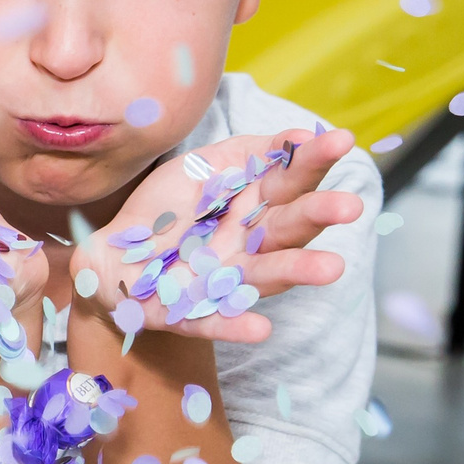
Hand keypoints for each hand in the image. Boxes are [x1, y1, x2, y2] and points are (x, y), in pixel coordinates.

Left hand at [73, 128, 364, 343]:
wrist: (113, 251)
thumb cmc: (168, 208)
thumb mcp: (204, 166)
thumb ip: (251, 152)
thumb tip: (299, 134)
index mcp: (257, 205)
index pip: (292, 179)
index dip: (315, 160)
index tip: (342, 139)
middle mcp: (251, 244)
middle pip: (289, 228)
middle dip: (319, 216)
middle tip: (349, 206)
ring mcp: (226, 280)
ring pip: (266, 275)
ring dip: (299, 272)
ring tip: (333, 268)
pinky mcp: (192, 313)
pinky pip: (216, 320)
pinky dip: (236, 325)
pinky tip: (261, 328)